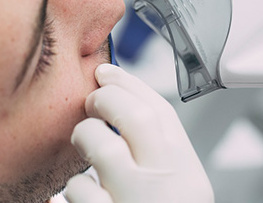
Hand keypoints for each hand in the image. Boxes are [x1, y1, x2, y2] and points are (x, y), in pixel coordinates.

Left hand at [63, 64, 212, 202]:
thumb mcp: (178, 190)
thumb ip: (159, 158)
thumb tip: (123, 113)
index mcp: (189, 177)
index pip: (163, 113)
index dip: (129, 84)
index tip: (106, 73)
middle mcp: (167, 187)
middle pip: (137, 117)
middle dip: (107, 98)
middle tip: (91, 103)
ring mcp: (137, 201)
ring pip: (102, 149)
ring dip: (85, 138)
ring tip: (82, 146)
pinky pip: (78, 188)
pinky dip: (73, 187)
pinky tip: (81, 193)